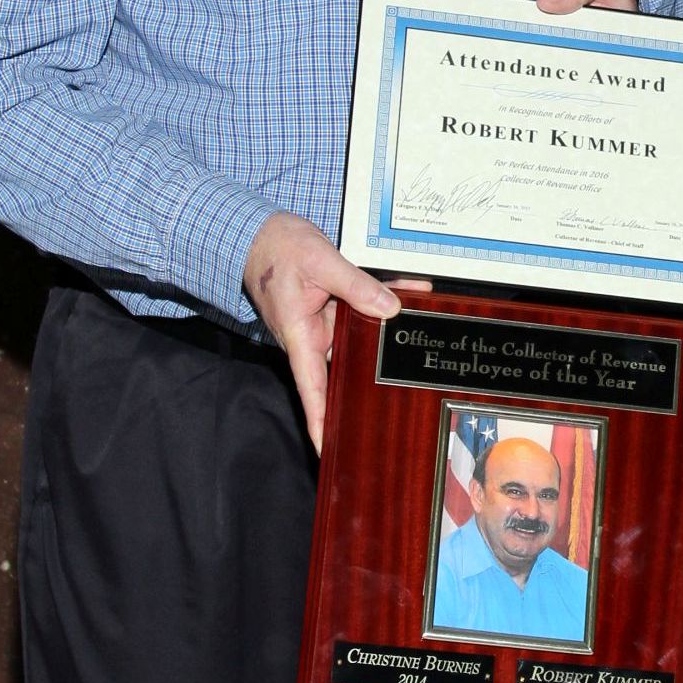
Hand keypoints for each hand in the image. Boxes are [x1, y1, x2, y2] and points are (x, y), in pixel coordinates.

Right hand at [243, 211, 430, 452]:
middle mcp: (313, 337)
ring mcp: (324, 323)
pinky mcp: (333, 307)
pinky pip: (362, 308)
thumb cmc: (277, 248)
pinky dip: (385, 299)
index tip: (329, 451)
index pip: (312, 390)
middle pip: (344, 370)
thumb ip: (355, 285)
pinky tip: (412, 290)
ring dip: (388, 332)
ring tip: (421, 333)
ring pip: (361, 336)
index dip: (321, 423)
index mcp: (300, 336)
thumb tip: (389, 309)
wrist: (261, 232)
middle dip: (371, 382)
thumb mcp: (319, 262)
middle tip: (401, 404)